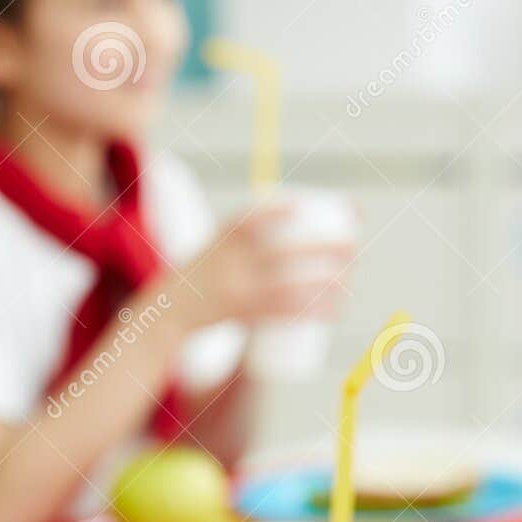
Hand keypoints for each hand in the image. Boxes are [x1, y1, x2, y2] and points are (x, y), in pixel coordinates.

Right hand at [173, 204, 352, 331]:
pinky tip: (334, 310)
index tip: (304, 206)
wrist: (169, 310)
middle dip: (324, 247)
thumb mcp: (223, 241)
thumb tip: (303, 213)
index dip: (281, 209)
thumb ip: (256, 227)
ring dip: (324, 283)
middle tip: (352, 245)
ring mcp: (235, 288)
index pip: (255, 215)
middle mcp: (229, 260)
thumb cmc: (209, 271)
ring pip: (288, 285)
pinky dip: (311, 312)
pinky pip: (282, 314)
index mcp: (225, 235)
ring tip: (348, 280)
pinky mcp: (242, 315)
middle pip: (284, 251)